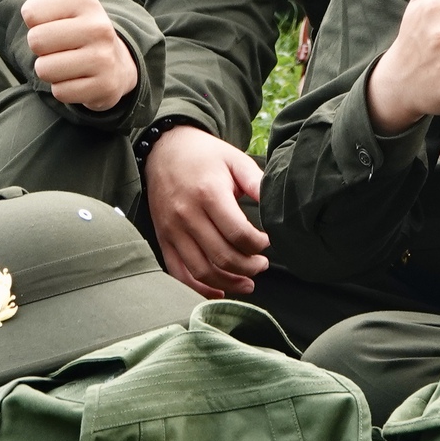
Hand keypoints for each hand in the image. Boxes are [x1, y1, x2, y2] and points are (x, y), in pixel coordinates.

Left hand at [21, 0, 137, 111]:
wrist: (114, 64)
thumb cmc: (76, 23)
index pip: (29, 13)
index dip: (34, 21)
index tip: (53, 21)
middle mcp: (98, 25)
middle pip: (35, 42)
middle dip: (40, 48)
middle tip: (60, 45)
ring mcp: (103, 57)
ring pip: (44, 69)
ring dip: (49, 70)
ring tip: (68, 62)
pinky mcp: (103, 87)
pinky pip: (59, 92)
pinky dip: (63, 89)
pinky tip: (79, 79)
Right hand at [146, 123, 268, 297]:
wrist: (164, 149)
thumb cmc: (204, 155)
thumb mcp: (234, 159)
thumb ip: (256, 181)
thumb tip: (276, 204)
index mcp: (209, 194)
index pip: (238, 234)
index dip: (258, 245)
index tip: (267, 241)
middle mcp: (188, 215)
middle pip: (222, 256)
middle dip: (249, 267)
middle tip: (262, 264)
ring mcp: (173, 230)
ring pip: (202, 271)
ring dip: (228, 283)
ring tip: (247, 282)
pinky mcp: (163, 238)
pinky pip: (178, 272)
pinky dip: (198, 288)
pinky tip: (218, 290)